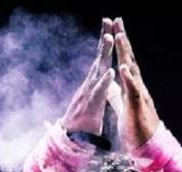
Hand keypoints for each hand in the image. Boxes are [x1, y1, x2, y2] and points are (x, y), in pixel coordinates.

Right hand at [61, 18, 115, 134]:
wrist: (71, 141)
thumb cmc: (83, 122)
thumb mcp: (92, 101)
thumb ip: (97, 88)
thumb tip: (101, 76)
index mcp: (93, 83)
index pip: (101, 59)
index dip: (106, 42)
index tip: (111, 25)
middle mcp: (90, 85)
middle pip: (99, 58)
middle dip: (104, 39)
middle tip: (108, 21)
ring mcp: (89, 94)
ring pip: (98, 71)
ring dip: (104, 54)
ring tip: (110, 38)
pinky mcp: (90, 106)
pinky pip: (99, 92)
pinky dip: (104, 81)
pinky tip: (110, 71)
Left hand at [112, 17, 160, 150]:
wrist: (148, 147)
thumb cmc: (137, 129)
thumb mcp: (124, 108)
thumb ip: (118, 96)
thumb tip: (113, 88)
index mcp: (131, 87)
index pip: (124, 62)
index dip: (119, 46)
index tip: (114, 28)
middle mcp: (137, 87)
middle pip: (129, 59)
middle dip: (123, 40)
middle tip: (117, 20)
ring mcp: (138, 95)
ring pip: (132, 70)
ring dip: (125, 53)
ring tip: (119, 36)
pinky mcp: (138, 106)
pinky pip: (133, 90)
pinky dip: (128, 78)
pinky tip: (122, 67)